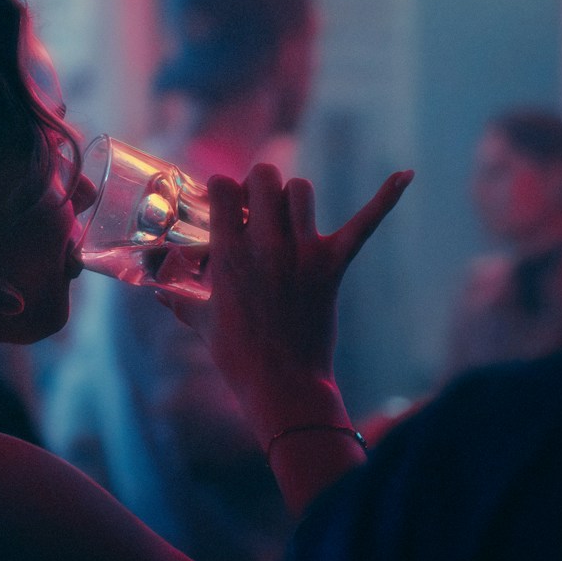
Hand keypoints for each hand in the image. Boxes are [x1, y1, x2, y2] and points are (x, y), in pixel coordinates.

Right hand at [168, 165, 412, 443]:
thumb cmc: (237, 357)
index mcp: (228, 254)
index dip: (222, 189)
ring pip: (301, 190)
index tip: (222, 203)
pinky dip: (386, 197)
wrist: (283, 386)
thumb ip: (176, 300)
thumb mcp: (200, 323)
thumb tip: (155, 292)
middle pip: (265, 177)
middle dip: (258, 184)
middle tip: (255, 207)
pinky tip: (406, 174)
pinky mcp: (332, 266)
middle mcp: (265, 245)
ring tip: (287, 214)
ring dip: (292, 196)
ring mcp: (301, 252)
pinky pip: (364, 223)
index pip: (222, 188)